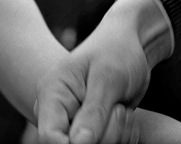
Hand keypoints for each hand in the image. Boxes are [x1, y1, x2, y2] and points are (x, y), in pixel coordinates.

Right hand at [35, 10, 151, 143]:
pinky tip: (125, 116)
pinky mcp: (91, 129)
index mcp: (51, 93)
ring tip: (122, 109)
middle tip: (119, 111)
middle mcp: (58, 110)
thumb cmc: (116, 52)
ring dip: (117, 137)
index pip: (50, 137)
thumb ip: (92, 113)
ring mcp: (74, 121)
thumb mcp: (107, 79)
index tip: (98, 135)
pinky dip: (122, 139)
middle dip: (104, 137)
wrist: (130, 46)